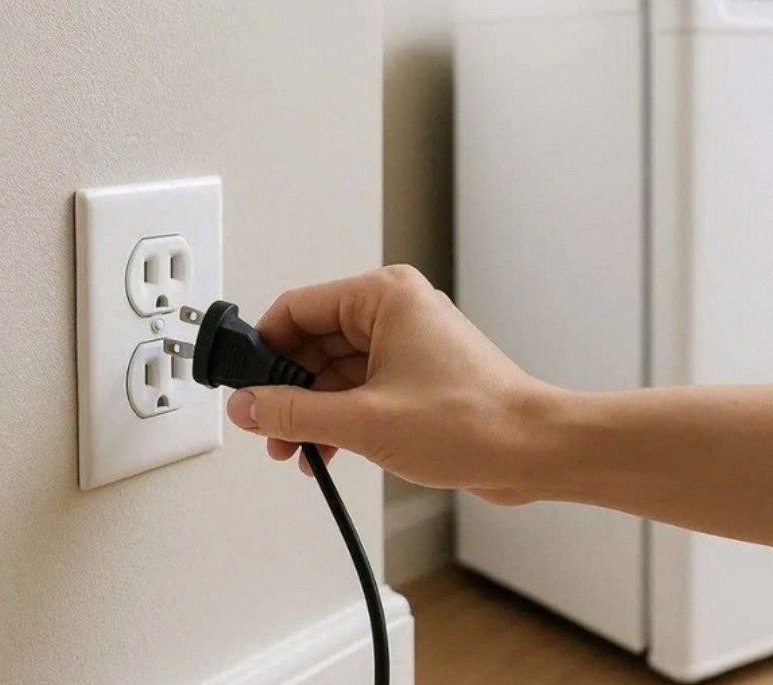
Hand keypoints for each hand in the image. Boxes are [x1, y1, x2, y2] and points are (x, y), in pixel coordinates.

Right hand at [226, 265, 551, 503]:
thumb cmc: (475, 421)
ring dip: (312, 412)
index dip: (262, 349)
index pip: (297, 308)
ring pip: (335, 371)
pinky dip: (339, 418)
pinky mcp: (417, 378)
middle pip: (313, 342)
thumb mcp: (363, 419)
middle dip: (287, 390)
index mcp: (384, 297)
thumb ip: (294, 413)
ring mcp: (408, 346)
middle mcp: (397, 313)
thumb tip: (249, 405)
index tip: (241, 385)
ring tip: (296, 450)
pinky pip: (360, 390)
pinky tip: (326, 452)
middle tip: (269, 429)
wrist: (531, 451)